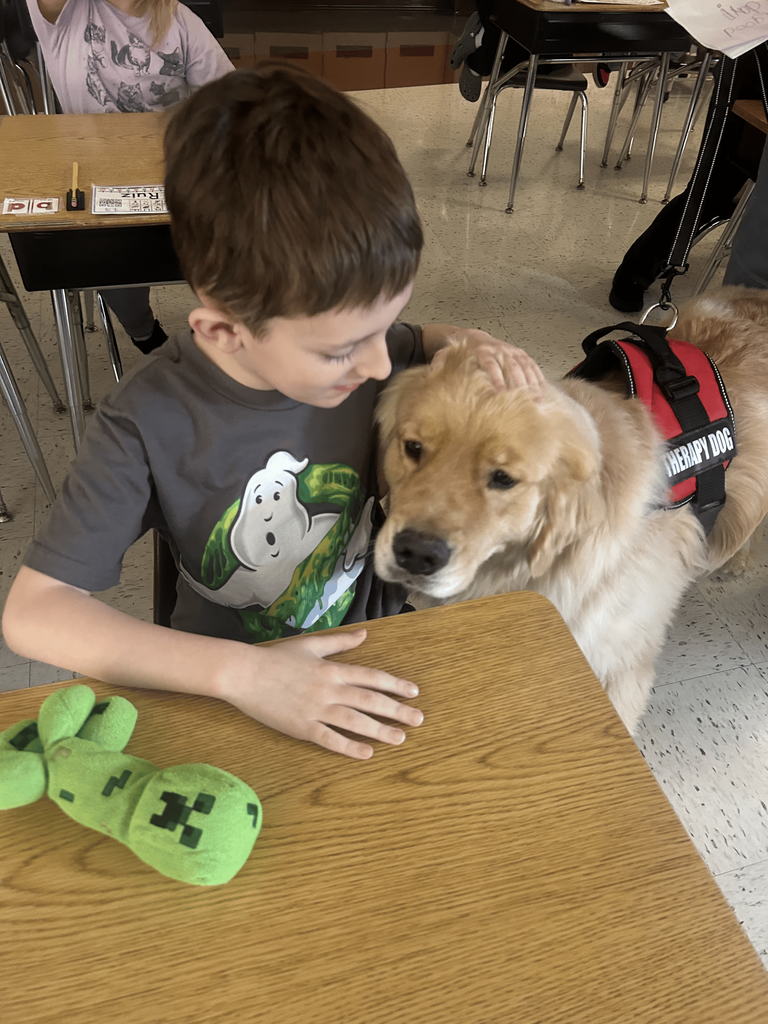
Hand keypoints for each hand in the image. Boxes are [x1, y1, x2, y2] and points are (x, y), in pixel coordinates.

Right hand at [222, 629, 422, 759]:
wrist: (243, 673)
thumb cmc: (275, 658)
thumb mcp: (311, 645)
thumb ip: (340, 642)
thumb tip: (364, 634)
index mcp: (332, 669)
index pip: (371, 677)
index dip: (394, 685)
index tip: (414, 692)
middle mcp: (329, 689)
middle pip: (370, 701)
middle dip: (397, 710)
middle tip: (418, 719)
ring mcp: (316, 709)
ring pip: (355, 722)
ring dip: (380, 730)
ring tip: (400, 738)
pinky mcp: (302, 727)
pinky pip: (330, 739)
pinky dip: (349, 747)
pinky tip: (366, 753)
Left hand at [429, 328, 544, 394]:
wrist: (472, 337)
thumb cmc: (459, 353)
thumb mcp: (445, 355)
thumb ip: (439, 365)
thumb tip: (430, 377)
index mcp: (481, 351)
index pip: (490, 364)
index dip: (496, 378)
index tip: (500, 393)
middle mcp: (498, 349)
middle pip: (511, 366)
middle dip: (519, 384)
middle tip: (524, 401)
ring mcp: (511, 351)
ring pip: (524, 366)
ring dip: (532, 383)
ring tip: (538, 400)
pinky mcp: (520, 354)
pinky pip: (531, 365)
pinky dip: (538, 377)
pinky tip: (542, 391)